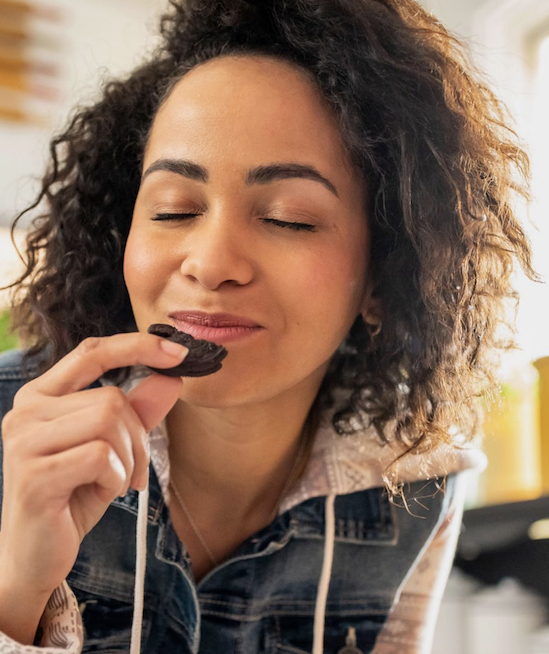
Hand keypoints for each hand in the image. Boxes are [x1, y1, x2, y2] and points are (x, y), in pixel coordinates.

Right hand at [0, 332, 185, 604]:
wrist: (36, 555)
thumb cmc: (73, 495)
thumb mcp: (114, 448)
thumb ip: (139, 411)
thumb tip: (172, 377)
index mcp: (41, 396)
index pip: (92, 352)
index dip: (137, 346)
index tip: (179, 352)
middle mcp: (25, 411)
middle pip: (112, 398)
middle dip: (138, 437)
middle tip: (133, 471)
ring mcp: (23, 442)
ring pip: (109, 421)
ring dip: (129, 459)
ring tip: (114, 482)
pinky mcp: (33, 475)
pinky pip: (102, 457)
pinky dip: (116, 479)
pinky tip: (100, 494)